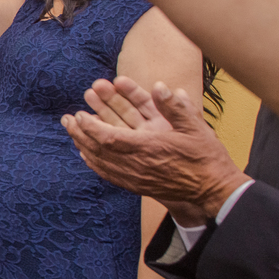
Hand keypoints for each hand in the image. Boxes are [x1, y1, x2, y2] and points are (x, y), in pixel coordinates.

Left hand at [60, 77, 249, 217]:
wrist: (212, 191)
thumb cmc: (205, 158)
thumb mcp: (196, 128)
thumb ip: (176, 107)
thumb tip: (159, 86)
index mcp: (149, 148)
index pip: (110, 137)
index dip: (91, 126)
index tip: (80, 114)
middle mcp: (137, 164)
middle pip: (99, 149)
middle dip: (80, 133)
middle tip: (66, 119)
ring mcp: (135, 177)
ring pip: (101, 162)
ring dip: (83, 145)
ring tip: (71, 132)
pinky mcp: (136, 186)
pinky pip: (108, 174)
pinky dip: (94, 163)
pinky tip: (85, 154)